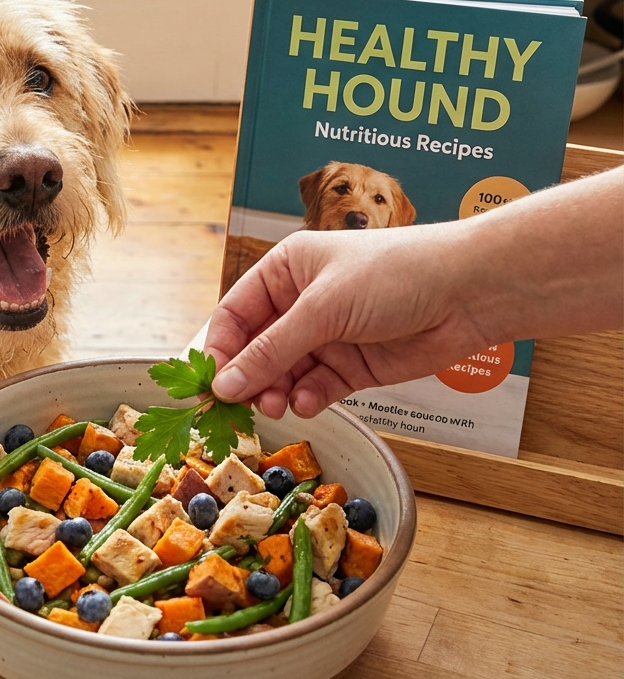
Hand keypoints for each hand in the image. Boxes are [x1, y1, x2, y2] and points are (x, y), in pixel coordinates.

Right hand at [204, 225, 494, 418]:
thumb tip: (224, 385)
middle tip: (240, 406)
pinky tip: (307, 401)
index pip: (234, 314)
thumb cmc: (396, 274)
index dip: (219, 349)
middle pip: (255, 349)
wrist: (470, 292)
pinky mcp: (352, 366)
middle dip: (247, 378)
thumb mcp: (323, 308)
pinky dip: (306, 398)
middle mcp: (301, 303)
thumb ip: (271, 350)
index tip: (209, 385)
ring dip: (275, 391)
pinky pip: (315, 388)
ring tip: (275, 405)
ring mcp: (327, 336)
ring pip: (283, 373)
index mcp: (285, 271)